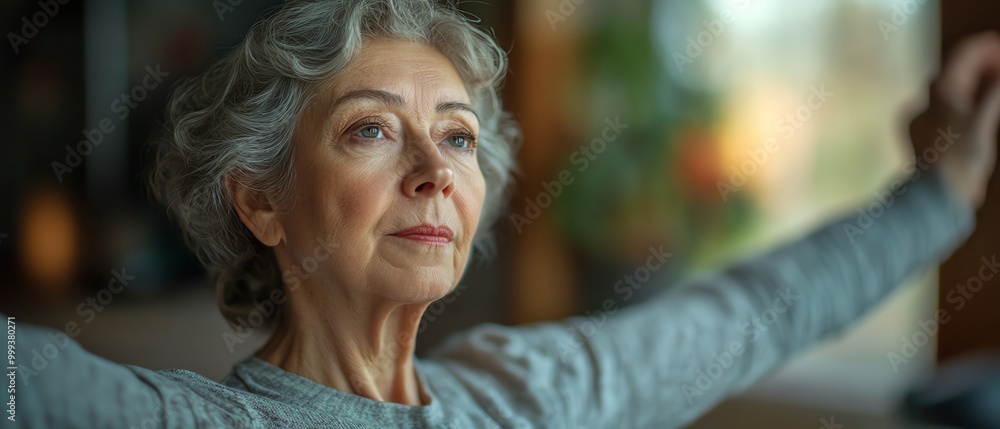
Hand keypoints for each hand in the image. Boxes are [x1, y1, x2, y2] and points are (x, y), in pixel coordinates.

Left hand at [910, 31, 999, 208]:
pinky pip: (945, 109)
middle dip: (982, 66)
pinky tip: (979, 111)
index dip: (986, 49)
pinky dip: (964, 103)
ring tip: (996, 89)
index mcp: (938, 92)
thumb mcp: (983, 123)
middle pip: (955, 71)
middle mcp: (924, 101)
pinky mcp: (922, 134)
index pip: (963, 55)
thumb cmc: (959, 160)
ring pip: (950, 91)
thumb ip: (993, 95)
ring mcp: (920, 118)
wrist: (935, 196)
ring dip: (974, 85)